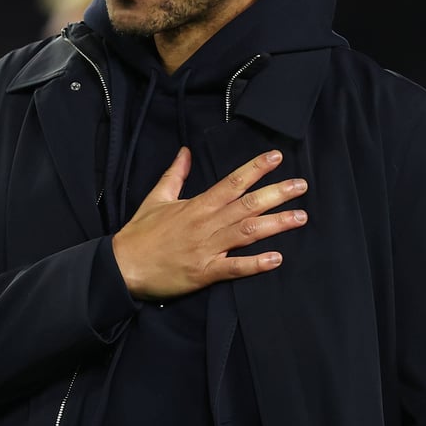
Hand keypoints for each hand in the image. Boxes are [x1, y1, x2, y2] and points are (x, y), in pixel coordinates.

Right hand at [111, 147, 308, 300]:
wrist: (123, 267)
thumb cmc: (140, 234)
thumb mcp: (156, 198)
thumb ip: (174, 175)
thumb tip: (184, 152)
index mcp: (197, 205)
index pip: (232, 182)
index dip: (256, 168)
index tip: (277, 157)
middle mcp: (206, 224)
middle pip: (248, 204)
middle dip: (277, 193)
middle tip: (302, 185)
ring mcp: (207, 249)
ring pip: (247, 232)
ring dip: (276, 224)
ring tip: (300, 217)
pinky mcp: (204, 273)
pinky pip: (234, 267)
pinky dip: (255, 264)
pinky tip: (277, 259)